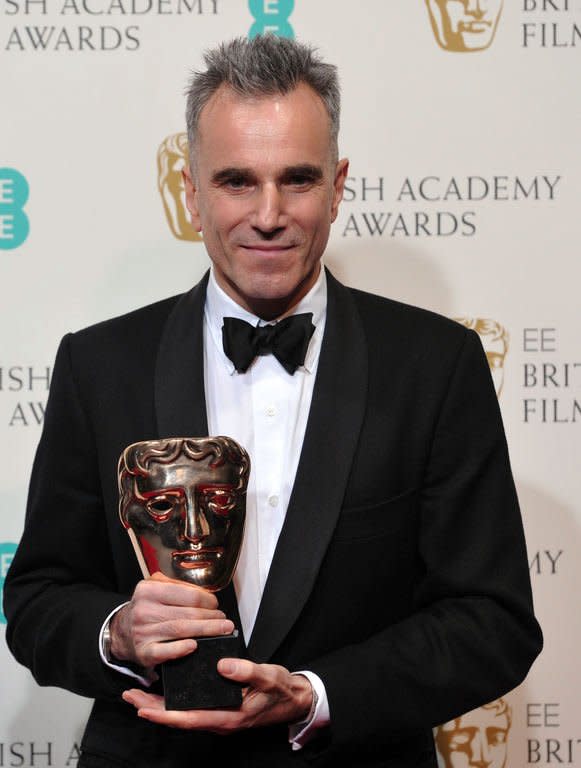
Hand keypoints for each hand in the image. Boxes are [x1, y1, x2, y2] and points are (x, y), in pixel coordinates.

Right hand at [109, 572, 233, 668]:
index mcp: (149, 590)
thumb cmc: (146, 608)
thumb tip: (205, 593)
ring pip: (181, 630)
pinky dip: (181, 649)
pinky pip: (165, 651)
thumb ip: (177, 585)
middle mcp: (144, 610)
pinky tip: (195, 646)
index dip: (207, 600)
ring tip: (221, 630)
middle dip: (211, 617)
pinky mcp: (144, 652)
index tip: (216, 605)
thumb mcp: (155, 588)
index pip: (187, 594)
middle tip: (225, 620)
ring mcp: (143, 632)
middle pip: (188, 613)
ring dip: (206, 630)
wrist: (121, 632)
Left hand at [122, 659, 312, 732]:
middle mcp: (219, 720)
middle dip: (152, 710)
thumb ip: (248, 671)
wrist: (294, 700)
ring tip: (138, 695)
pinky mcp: (220, 709)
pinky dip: (174, 702)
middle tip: (129, 697)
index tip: (143, 709)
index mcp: (228, 717)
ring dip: (159, 707)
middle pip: (179, 719)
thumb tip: (223, 665)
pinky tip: (165, 692)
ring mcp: (218, 716)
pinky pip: (191, 709)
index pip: (189, 719)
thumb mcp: (269, 677)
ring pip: (183, 715)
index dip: (164, 715)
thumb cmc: (282, 690)